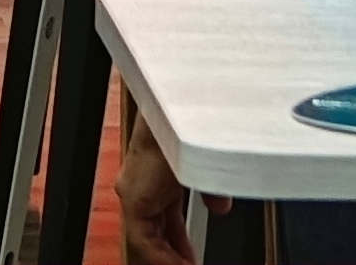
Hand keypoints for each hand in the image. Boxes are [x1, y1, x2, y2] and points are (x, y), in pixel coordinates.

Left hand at [117, 104, 213, 264]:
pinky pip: (145, 242)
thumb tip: (219, 206)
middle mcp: (140, 183)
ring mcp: (135, 191)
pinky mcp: (136, 199)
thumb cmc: (195, 124)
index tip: (190, 256)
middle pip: (154, 231)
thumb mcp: (206, 162)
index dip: (178, 242)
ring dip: (169, 259)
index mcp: (155, 172)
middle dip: (173, 252)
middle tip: (187, 264)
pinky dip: (163, 259)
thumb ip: (210, 187)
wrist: (187, 107)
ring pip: (146, 240)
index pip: (164, 218)